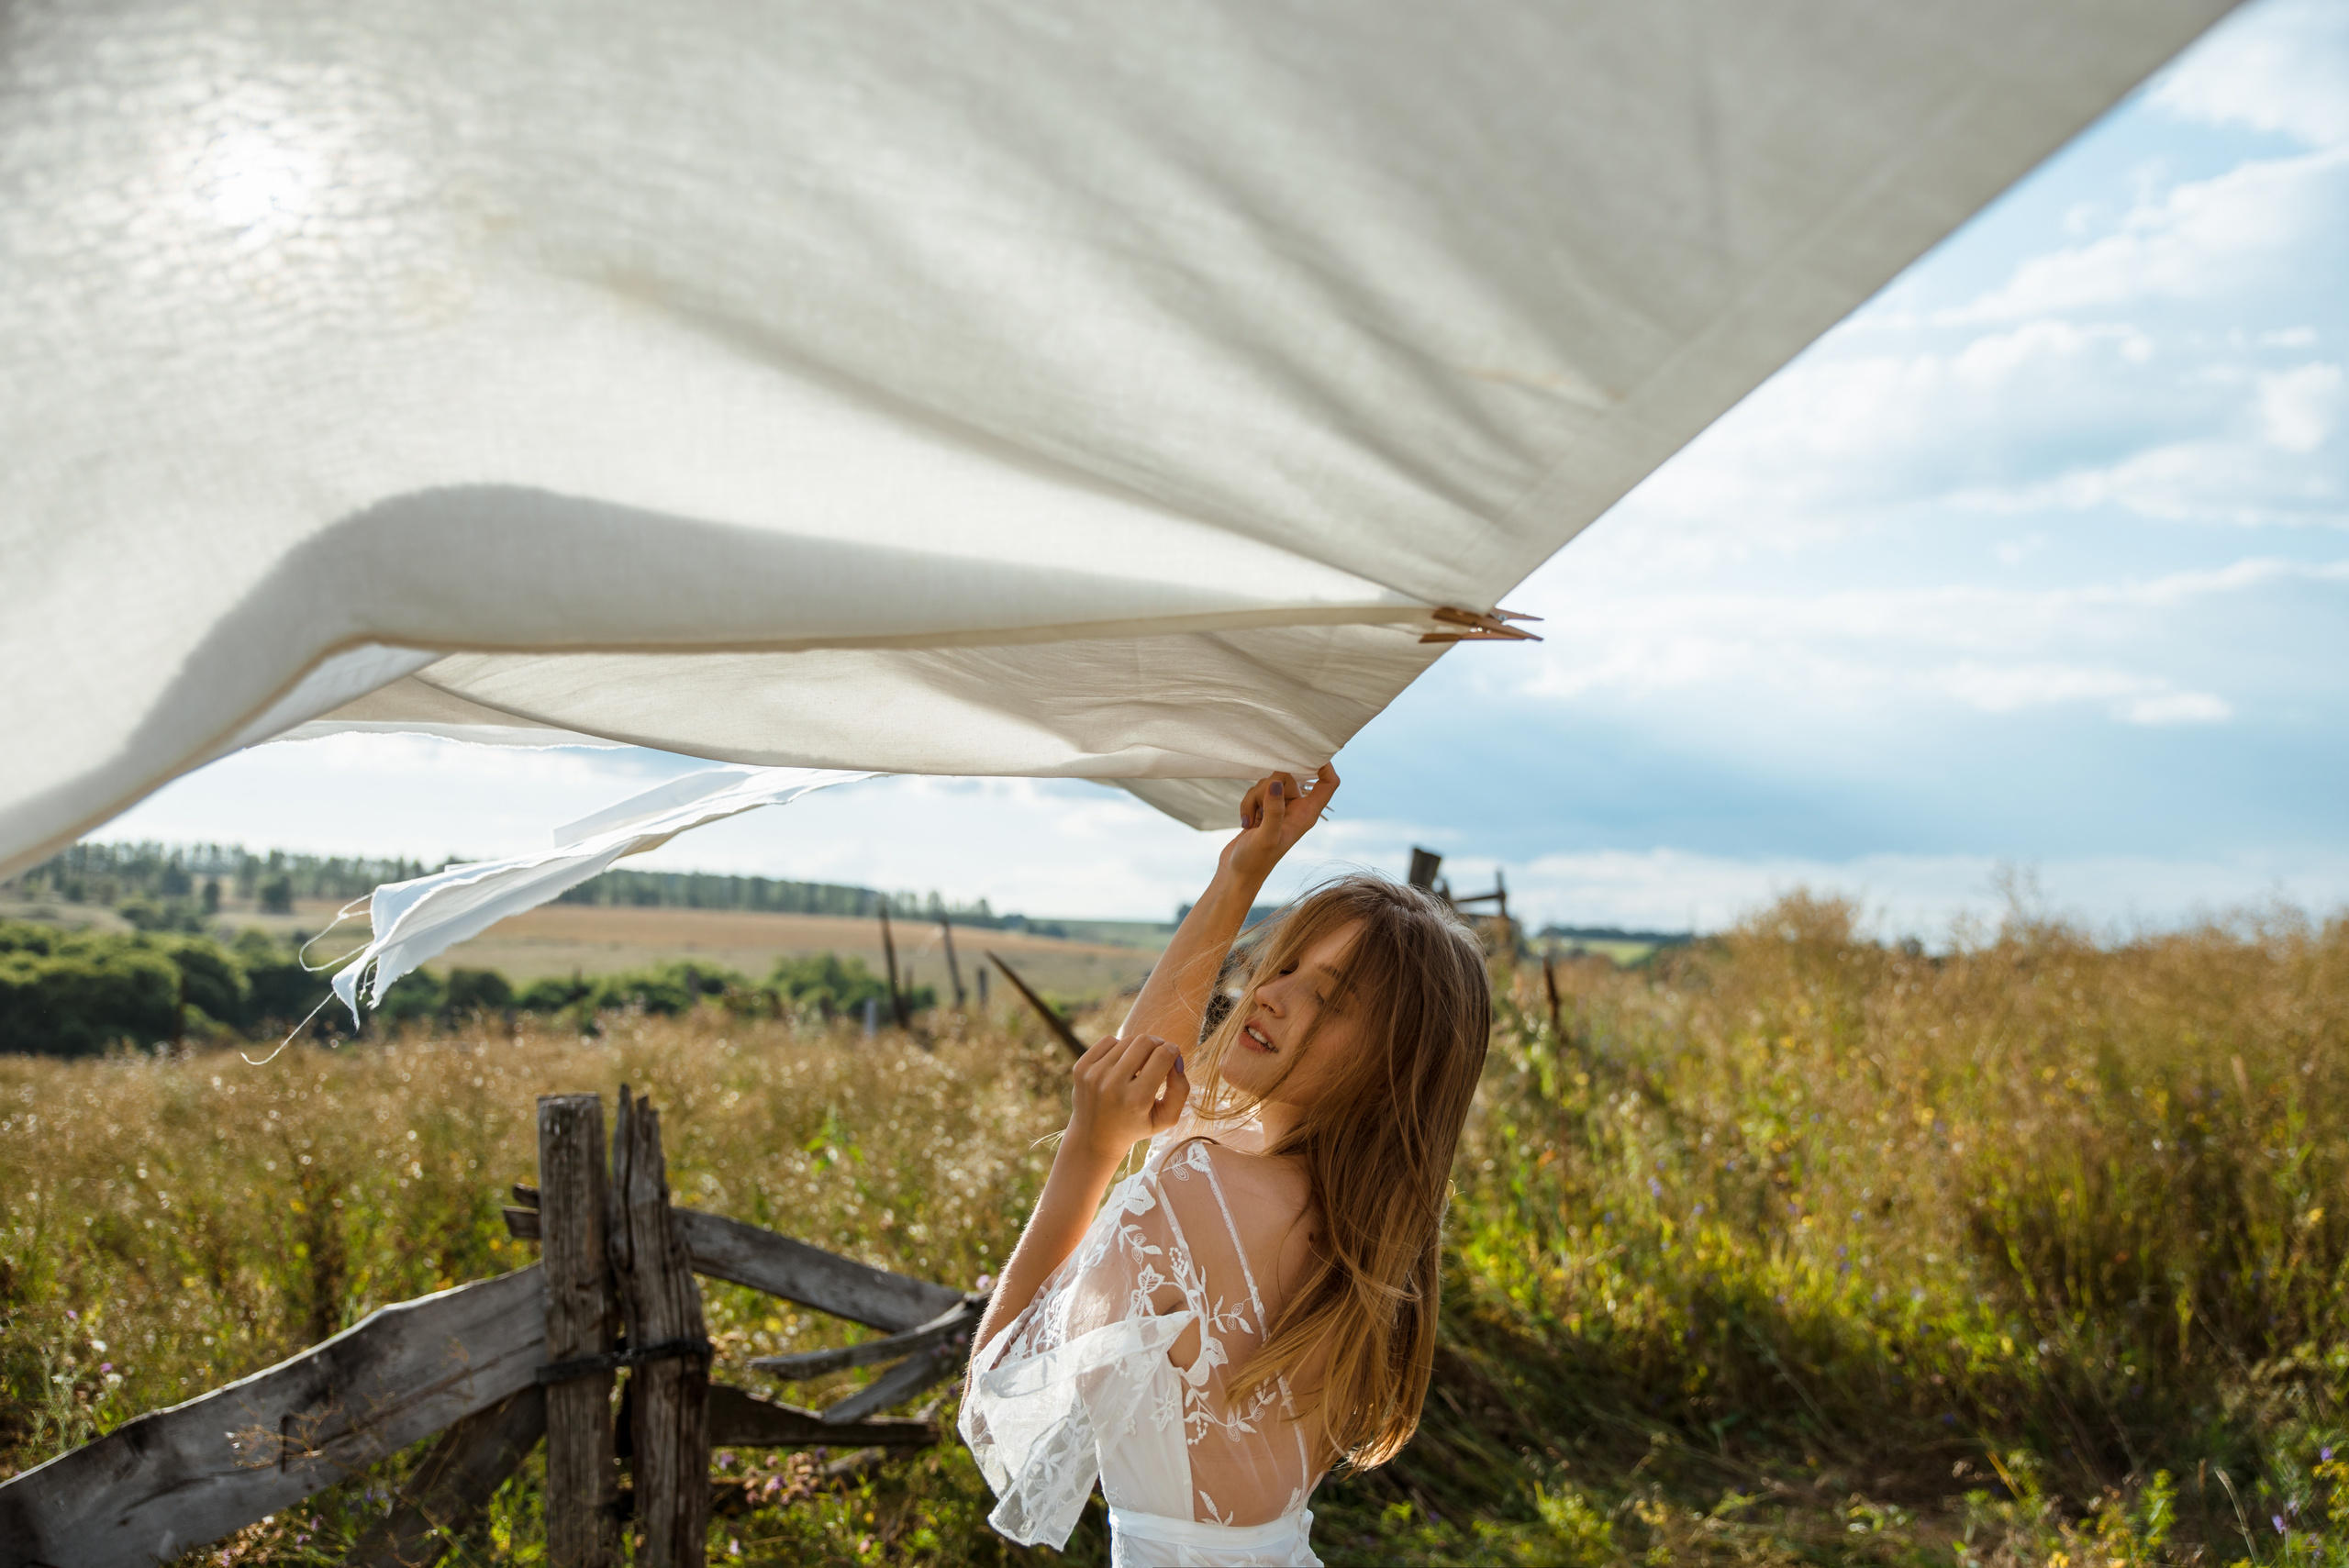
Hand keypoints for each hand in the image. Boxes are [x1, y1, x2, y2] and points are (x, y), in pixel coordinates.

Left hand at [1065, 1032, 1189, 1160]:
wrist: (1094, 1139)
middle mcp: (1113, 1085)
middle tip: (1159, 1055)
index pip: (1163, 1056)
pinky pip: (1108, 1041)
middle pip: (1145, 1041)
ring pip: (1127, 1040)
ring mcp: (1094, 1075)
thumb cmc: (1136, 1126)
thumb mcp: (1166, 1118)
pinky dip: (1119, 1047)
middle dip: (1158, 1044)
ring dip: (1138, 1049)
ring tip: (1137, 1066)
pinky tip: (1120, 1065)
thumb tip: (1177, 1059)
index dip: (1173, 1051)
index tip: (1174, 1057)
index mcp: (1137, 1099)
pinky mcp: (1081, 1068)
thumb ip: (1181, 1089)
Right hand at [1218, 764, 1339, 885]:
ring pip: (1268, 783)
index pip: (1328, 783)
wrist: (1236, 875)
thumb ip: (1274, 810)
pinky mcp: (1264, 810)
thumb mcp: (1266, 837)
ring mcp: (1280, 809)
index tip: (1307, 754)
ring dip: (1254, 798)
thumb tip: (1277, 783)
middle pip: (1289, 776)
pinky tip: (1246, 823)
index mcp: (1306, 815)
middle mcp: (1296, 809)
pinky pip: (1256, 792)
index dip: (1324, 766)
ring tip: (1252, 822)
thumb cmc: (1254, 862)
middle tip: (1261, 808)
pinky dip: (1247, 804)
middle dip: (1268, 787)